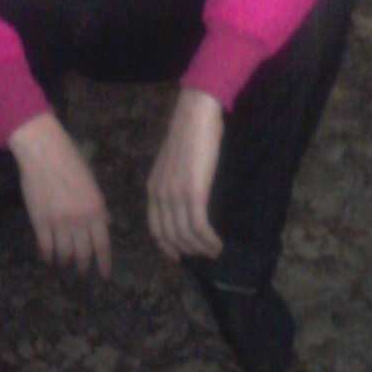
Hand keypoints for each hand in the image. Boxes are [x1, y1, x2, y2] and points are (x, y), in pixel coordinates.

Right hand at [9, 111, 111, 277]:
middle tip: (81, 269)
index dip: (103, 262)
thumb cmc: (71, 160)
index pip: (103, 244)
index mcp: (96, 208)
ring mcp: (59, 222)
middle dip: (83, 265)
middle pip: (83, 253)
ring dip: (64, 261)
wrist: (44, 151)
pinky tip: (48, 257)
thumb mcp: (92, 181)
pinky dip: (48, 255)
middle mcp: (80, 219)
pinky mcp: (40, 221)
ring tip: (63, 262)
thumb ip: (100, 206)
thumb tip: (108, 223)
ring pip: (64, 253)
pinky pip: (45, 246)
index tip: (103, 275)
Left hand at [147, 88, 224, 261]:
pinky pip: (199, 227)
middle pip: (170, 235)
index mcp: (153, 188)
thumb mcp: (172, 163)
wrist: (195, 115)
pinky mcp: (194, 192)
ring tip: (214, 251)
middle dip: (187, 250)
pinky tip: (218, 244)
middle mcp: (160, 195)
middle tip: (204, 255)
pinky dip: (209, 240)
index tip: (178, 256)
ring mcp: (175, 195)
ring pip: (186, 235)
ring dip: (201, 248)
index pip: (155, 227)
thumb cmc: (189, 134)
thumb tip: (184, 202)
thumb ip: (173, 183)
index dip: (166, 245)